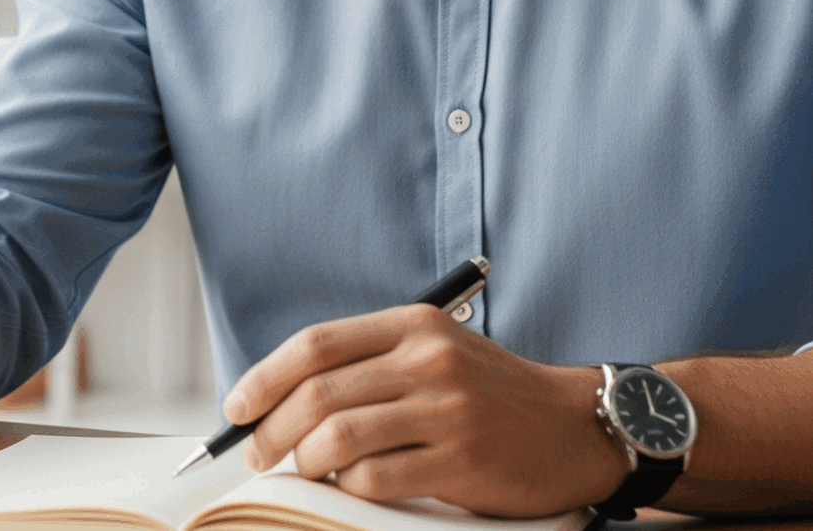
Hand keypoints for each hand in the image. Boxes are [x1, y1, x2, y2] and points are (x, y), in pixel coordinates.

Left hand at [222, 304, 630, 516]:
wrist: (574, 426)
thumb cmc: (489, 391)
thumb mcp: (432, 350)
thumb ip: (369, 363)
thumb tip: (284, 396)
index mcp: (412, 324)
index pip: (316, 344)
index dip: (266, 376)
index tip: (238, 405)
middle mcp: (426, 359)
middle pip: (318, 391)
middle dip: (271, 427)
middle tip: (255, 452)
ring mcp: (445, 410)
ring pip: (340, 436)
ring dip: (304, 461)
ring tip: (299, 472)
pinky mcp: (461, 462)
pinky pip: (378, 479)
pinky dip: (349, 488)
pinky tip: (348, 488)